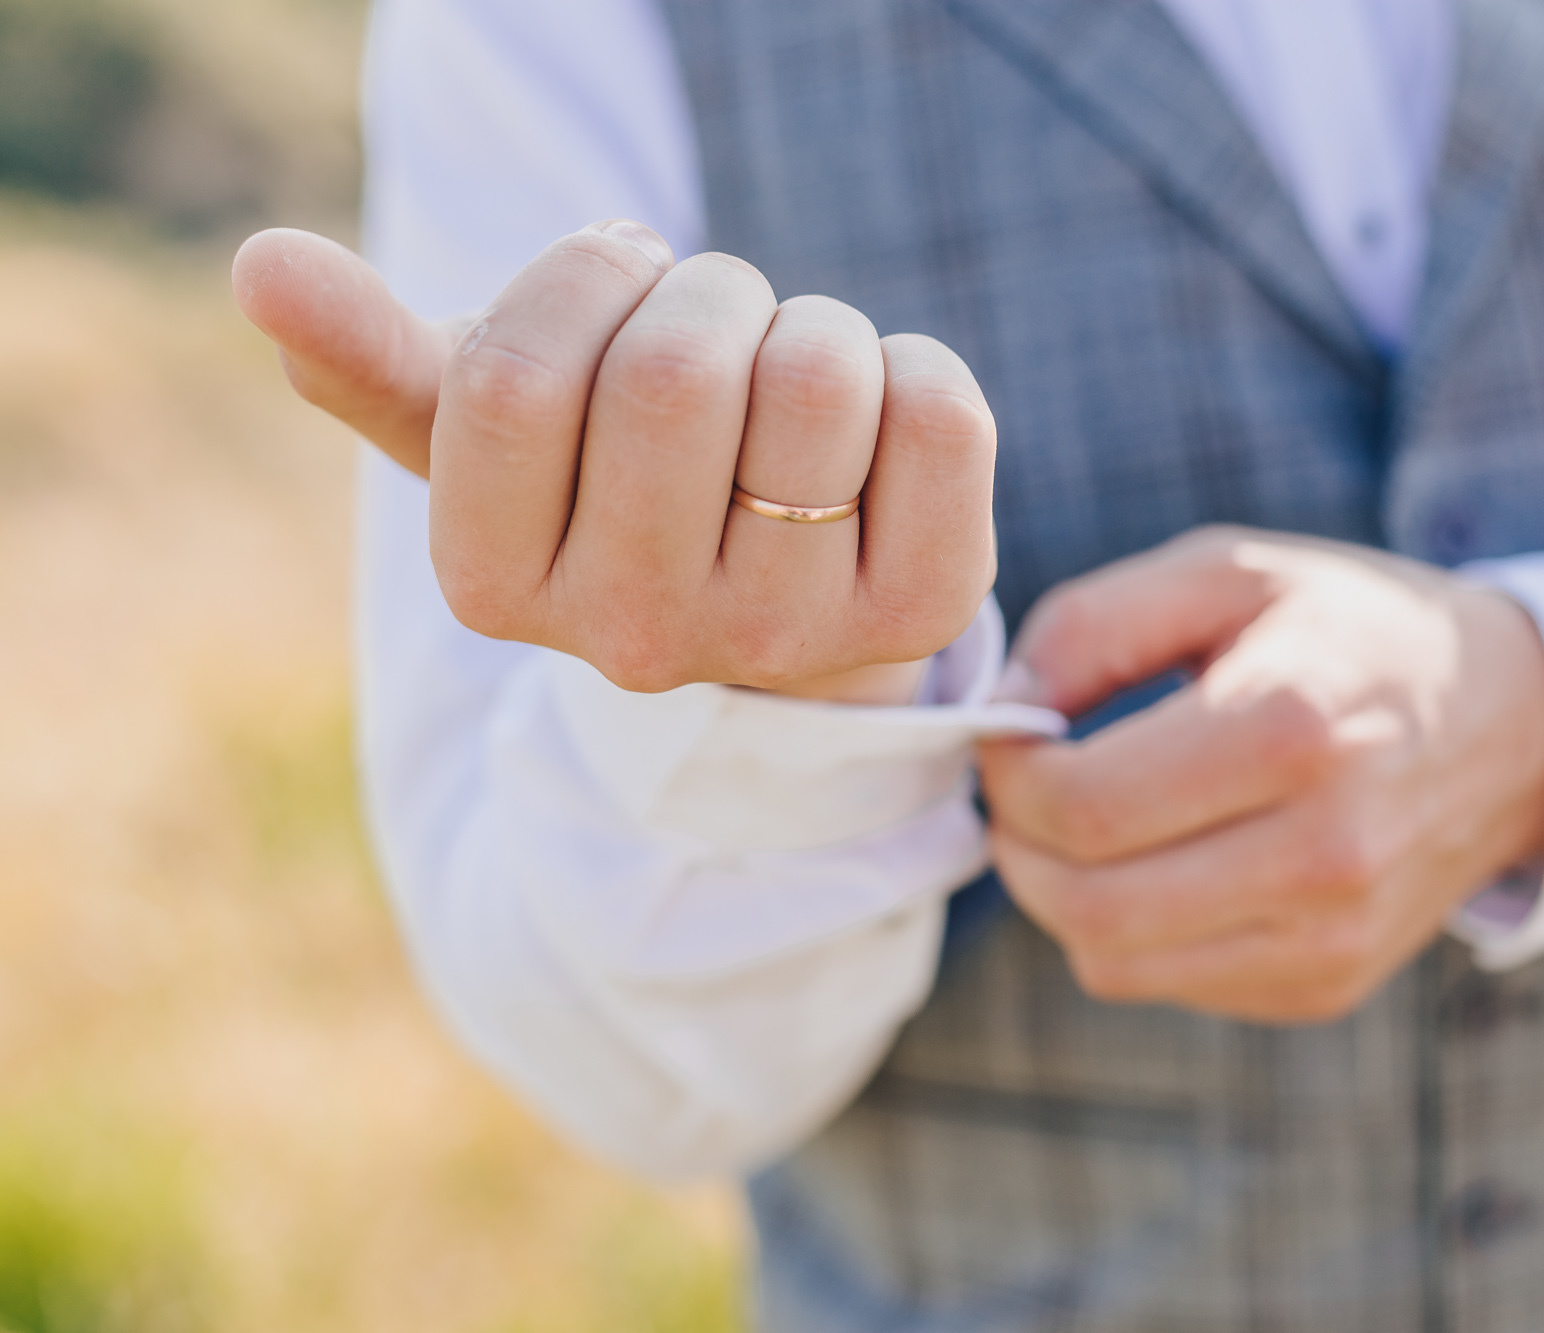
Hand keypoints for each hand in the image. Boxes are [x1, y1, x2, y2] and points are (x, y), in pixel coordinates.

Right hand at [231, 223, 996, 702]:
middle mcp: (637, 638)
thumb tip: (260, 267)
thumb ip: (377, 359)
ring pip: (818, 373)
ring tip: (790, 389)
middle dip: (704, 296)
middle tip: (713, 336)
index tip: (615, 283)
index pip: (509, 379)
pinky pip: (941, 408)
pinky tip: (877, 435)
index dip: (579, 279)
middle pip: (675, 373)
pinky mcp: (924, 605)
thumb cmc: (619, 488)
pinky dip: (914, 369)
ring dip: (810, 328)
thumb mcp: (488, 436)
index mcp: (493, 586)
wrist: (781, 608)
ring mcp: (787, 635)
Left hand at [978, 527, 1543, 1023]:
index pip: (1084, 806)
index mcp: (1293, 728)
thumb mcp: (1226, 571)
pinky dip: (1130, 930)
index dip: (1008, 777)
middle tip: (1024, 790)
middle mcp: (1324, 851)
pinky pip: (1166, 984)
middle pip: (1087, 904)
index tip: (1013, 736)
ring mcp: (1333, 936)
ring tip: (1086, 822)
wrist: (1515, 726)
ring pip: (1112, 961)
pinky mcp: (1329, 986)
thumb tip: (1004, 714)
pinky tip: (1167, 859)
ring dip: (1061, 895)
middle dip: (1018, 846)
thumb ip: (1092, 625)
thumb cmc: (1348, 630)